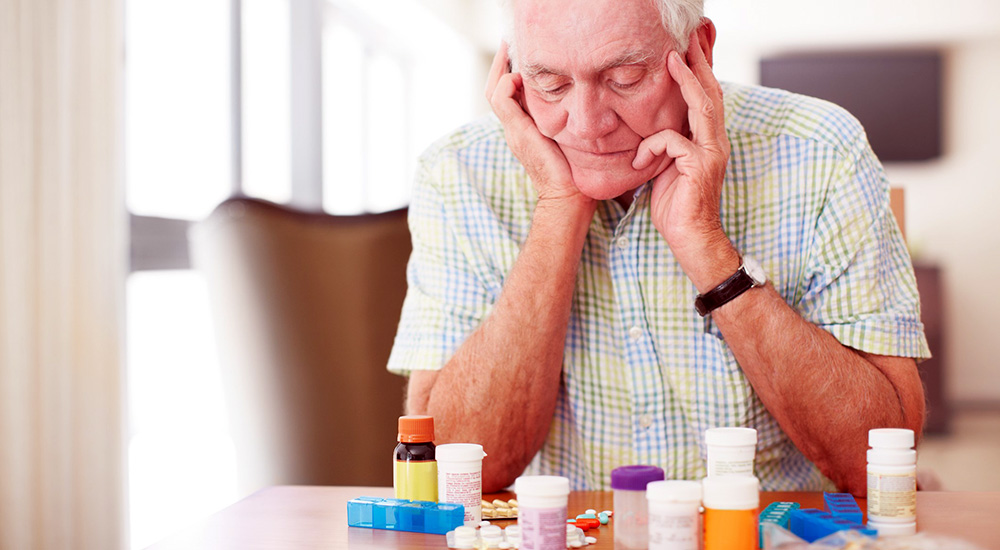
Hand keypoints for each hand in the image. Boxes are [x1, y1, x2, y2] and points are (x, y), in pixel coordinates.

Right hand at [485, 43, 591, 207]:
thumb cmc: (575, 173)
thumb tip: (581, 102)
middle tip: (509, 43)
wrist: (567, 196)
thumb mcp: (568, 139)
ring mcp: (513, 130)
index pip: (507, 95)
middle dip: (500, 64)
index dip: (509, 73)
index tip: (519, 56)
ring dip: (501, 68)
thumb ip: (565, 121)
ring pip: (494, 91)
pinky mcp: (517, 130)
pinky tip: (520, 74)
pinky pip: (501, 98)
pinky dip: (507, 82)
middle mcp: (514, 129)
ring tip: (511, 50)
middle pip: (495, 89)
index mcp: (523, 130)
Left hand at [631, 33, 737, 288]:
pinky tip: (638, 163)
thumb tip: (649, 129)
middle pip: (711, 93)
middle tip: (689, 39)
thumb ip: (664, 145)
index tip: (689, 48)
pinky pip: (672, 141)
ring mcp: (711, 153)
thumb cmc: (676, 206)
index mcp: (707, 141)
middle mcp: (714, 142)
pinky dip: (651, 147)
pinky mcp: (700, 166)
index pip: (706, 99)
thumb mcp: (666, 168)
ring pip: (701, 106)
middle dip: (700, 63)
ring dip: (686, 81)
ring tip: (673, 60)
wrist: (690, 239)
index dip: (699, 72)